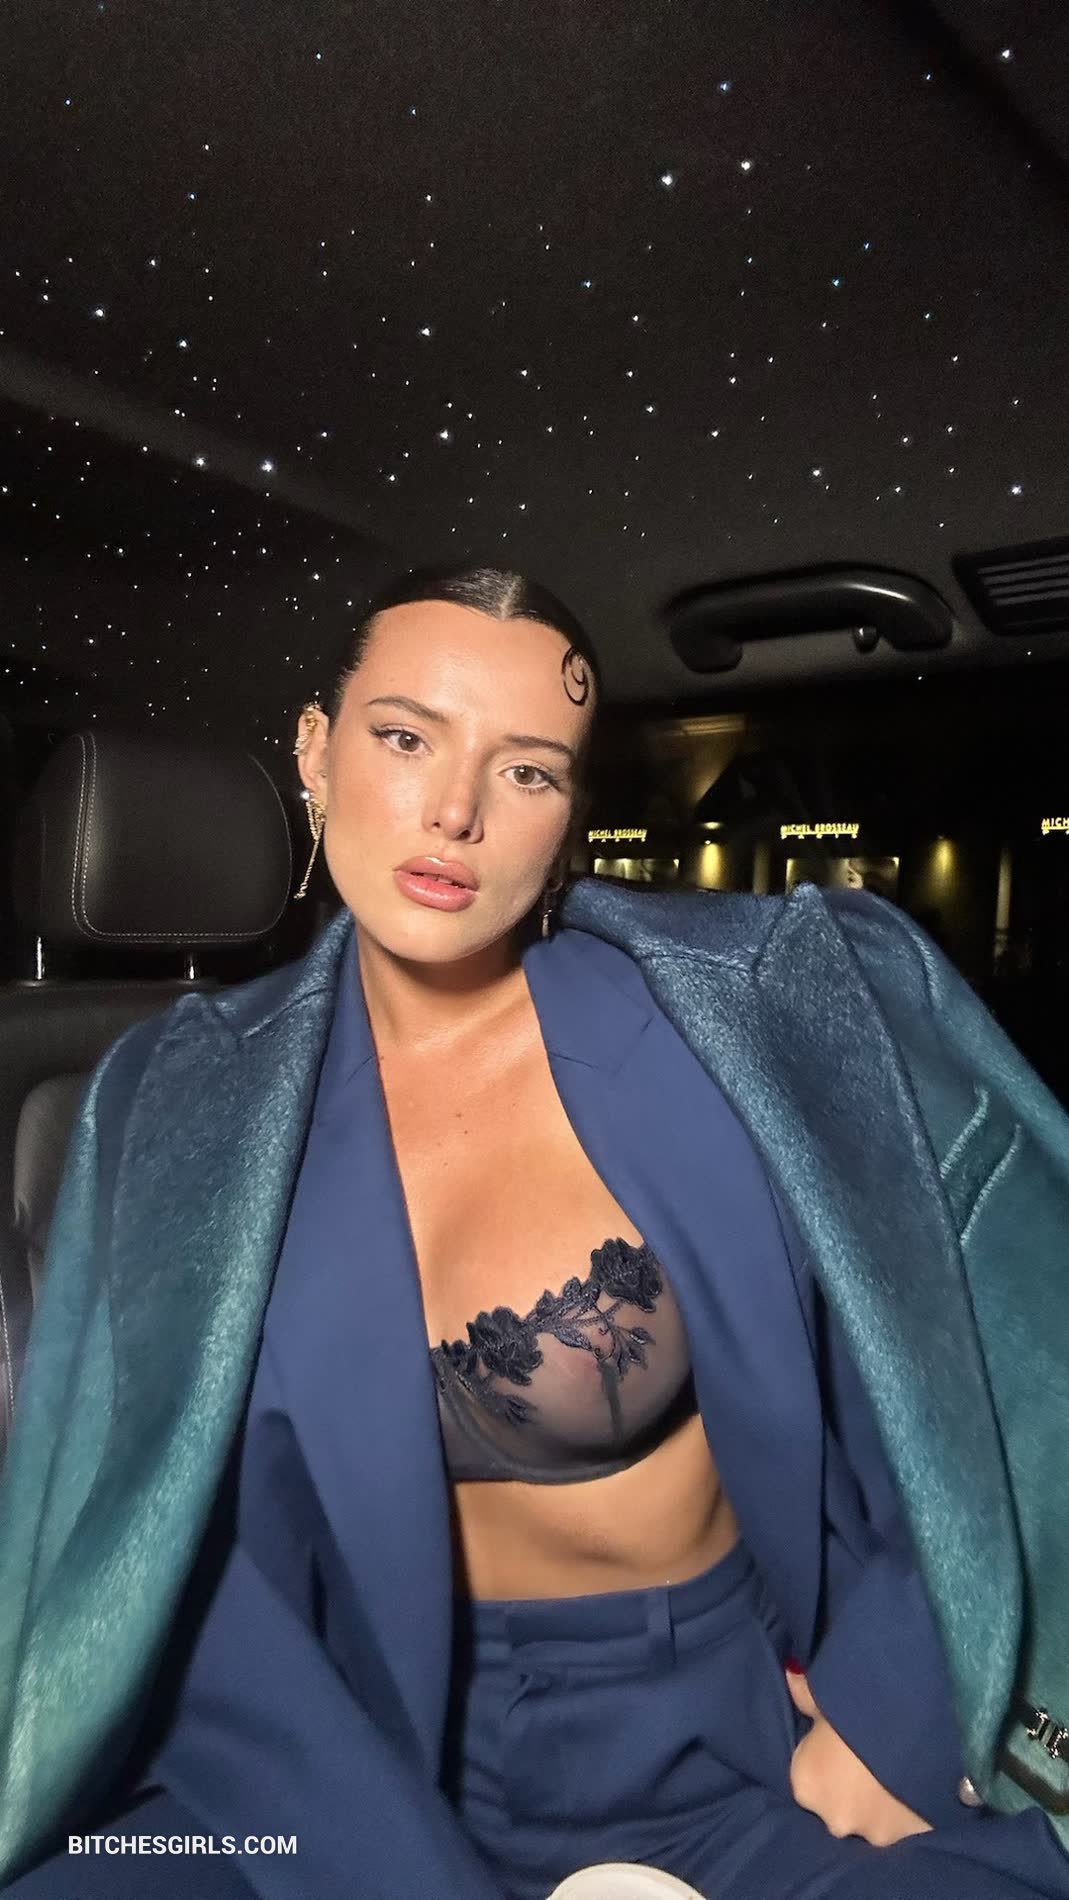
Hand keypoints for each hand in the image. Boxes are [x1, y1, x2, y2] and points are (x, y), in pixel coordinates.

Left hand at [786, 1667, 932, 1846]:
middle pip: (838, 1806)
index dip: (823, 1758)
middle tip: (872, 1757)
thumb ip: (804, 1694)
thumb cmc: (862, 1703)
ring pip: (873, 1820)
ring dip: (881, 1804)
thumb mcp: (828, 1693)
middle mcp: (834, 1820)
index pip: (808, 1777)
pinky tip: (917, 1786)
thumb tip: (790, 1673)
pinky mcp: (912, 1840)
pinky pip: (905, 1826)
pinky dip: (909, 1812)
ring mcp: (874, 1834)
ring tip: (898, 1770)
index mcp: (806, 1786)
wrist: (923, 1720)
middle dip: (851, 1789)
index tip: (841, 1742)